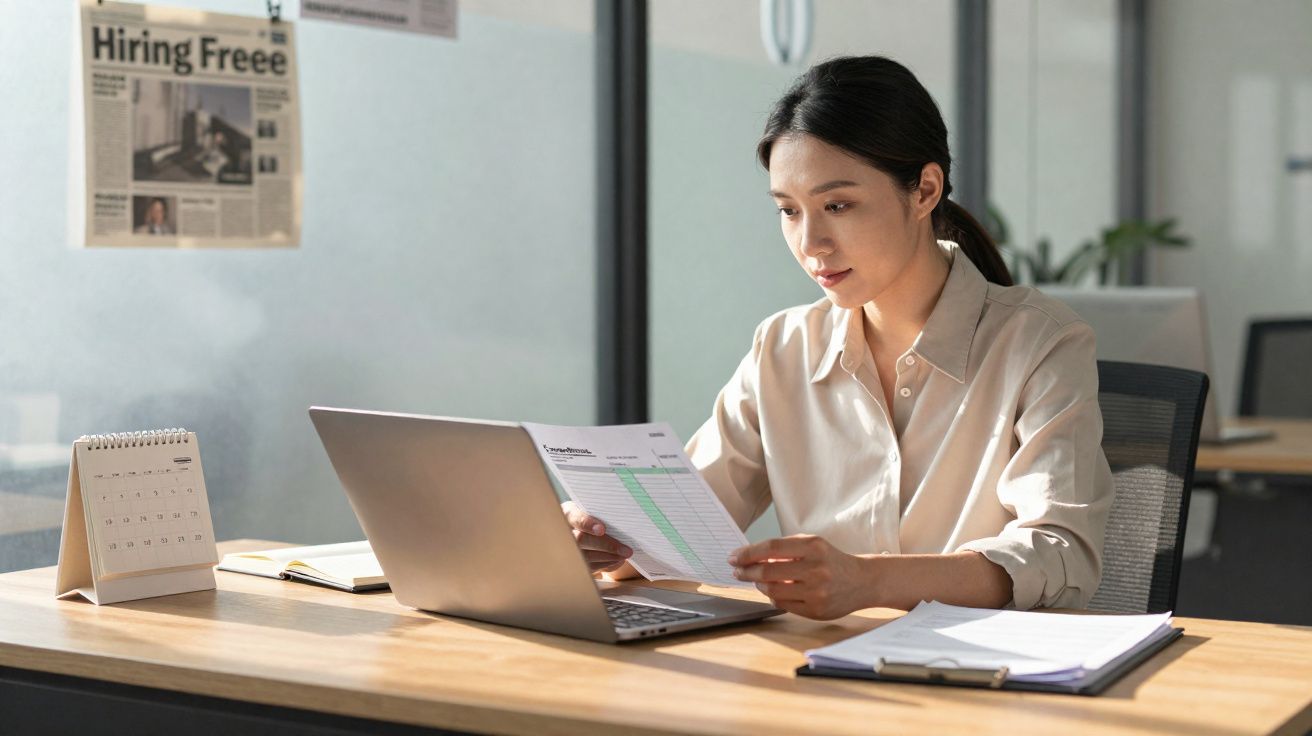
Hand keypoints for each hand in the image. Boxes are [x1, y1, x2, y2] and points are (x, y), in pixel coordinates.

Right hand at [561, 501, 632, 573]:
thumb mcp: (593, 510)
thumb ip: (601, 514)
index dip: (588, 524)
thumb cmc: (591, 516)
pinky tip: (617, 559)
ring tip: (625, 554)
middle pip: (581, 540)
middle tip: (626, 550)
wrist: (579, 528)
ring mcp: (567, 549)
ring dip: (609, 556)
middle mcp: (564, 531)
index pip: (576, 518)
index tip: (602, 529)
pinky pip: (589, 566)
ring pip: (586, 556)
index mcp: (568, 514)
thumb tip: (620, 523)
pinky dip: (605, 563)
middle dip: (606, 545)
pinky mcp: (574, 563)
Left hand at [728, 534, 870, 619]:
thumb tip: (750, 557)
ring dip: (759, 585)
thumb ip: (785, 549)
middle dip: (747, 571)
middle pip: (768, 571)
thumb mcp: (813, 545)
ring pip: (773, 590)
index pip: (771, 548)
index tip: (734, 557)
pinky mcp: (816, 610)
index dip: (748, 553)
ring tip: (756, 579)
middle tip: (737, 571)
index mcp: (814, 547)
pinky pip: (783, 604)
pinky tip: (772, 591)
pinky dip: (773, 597)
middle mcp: (816, 569)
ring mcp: (817, 592)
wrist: (863, 581)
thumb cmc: (831, 560)